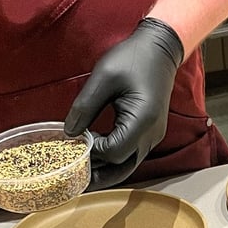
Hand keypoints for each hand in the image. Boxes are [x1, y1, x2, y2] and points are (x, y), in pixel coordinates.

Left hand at [64, 17, 182, 189]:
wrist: (159, 48)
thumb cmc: (132, 58)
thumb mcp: (103, 77)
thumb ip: (84, 106)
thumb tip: (68, 133)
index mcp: (142, 120)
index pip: (113, 152)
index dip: (91, 152)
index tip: (75, 141)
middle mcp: (151, 134)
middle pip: (123, 168)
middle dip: (98, 175)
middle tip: (73, 179)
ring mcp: (152, 136)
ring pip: (128, 166)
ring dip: (105, 172)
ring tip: (81, 174)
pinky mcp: (148, 134)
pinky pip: (131, 155)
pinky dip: (113, 161)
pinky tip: (95, 157)